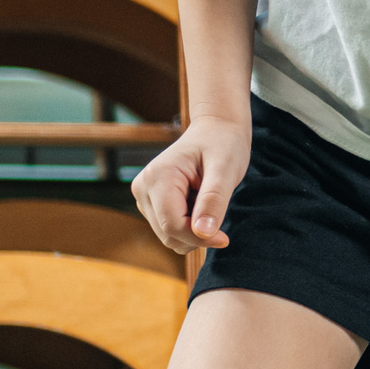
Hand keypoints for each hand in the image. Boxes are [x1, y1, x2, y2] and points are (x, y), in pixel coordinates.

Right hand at [130, 115, 250, 253]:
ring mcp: (144, 196)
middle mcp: (143, 187)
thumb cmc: (224, 144)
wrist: (216, 130)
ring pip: (168, 236)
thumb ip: (214, 200)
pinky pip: (170, 229)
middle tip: (219, 210)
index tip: (225, 239)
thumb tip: (202, 233)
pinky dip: (189, 224)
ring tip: (207, 200)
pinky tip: (199, 203)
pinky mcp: (151, 203)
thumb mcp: (226, 168)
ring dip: (194, 229)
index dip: (199, 238)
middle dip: (197, 234)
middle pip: (168, 234)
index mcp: (157, 177)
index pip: (172, 226)